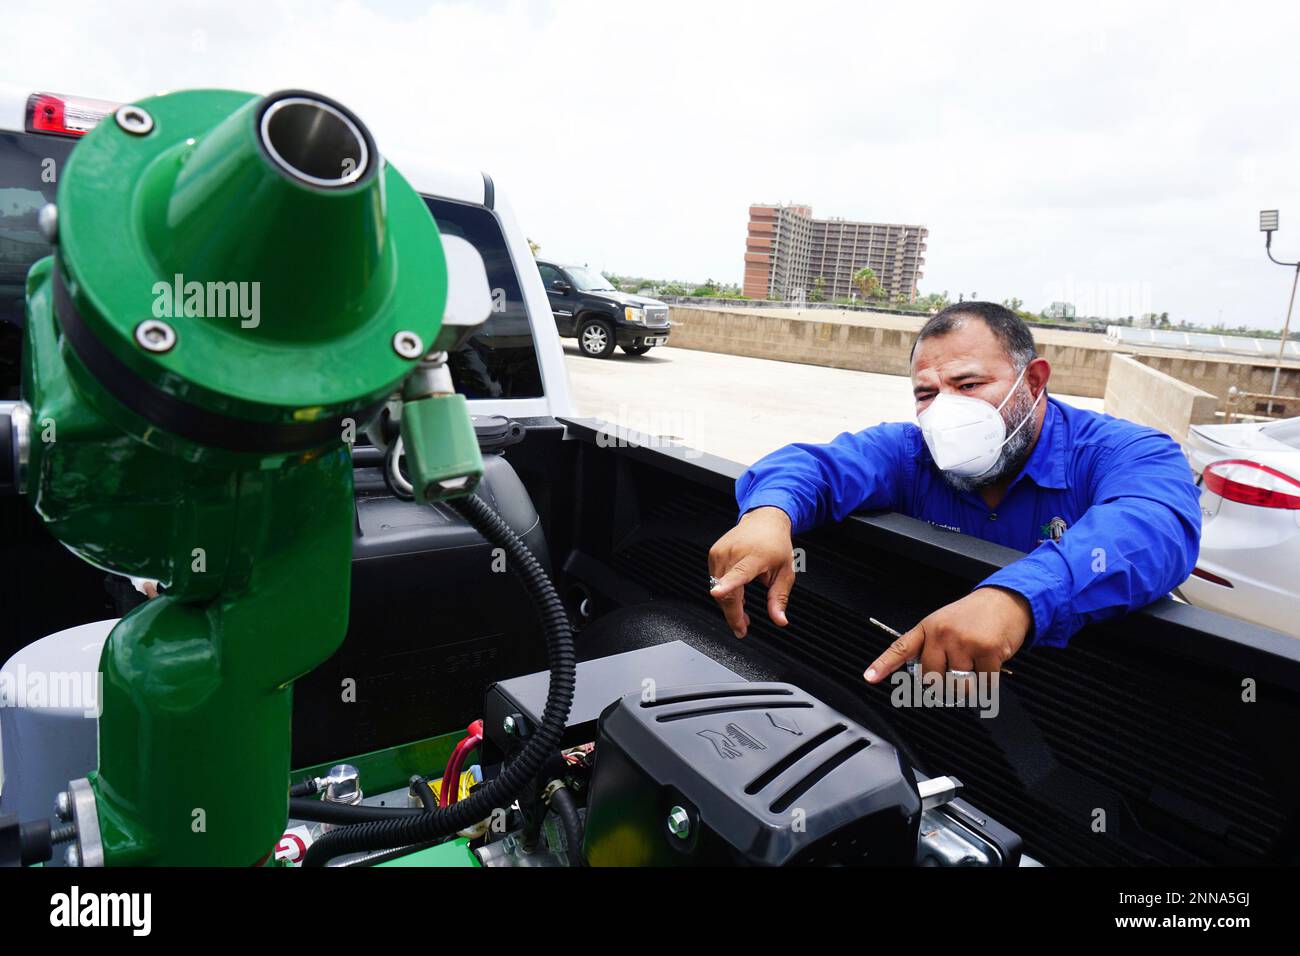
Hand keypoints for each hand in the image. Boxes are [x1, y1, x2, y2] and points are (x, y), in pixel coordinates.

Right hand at [708, 507, 795, 637]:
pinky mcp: (713, 553)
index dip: (727, 585)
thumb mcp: (785, 573)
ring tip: (743, 610)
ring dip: (729, 605)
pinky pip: (715, 581)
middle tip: (743, 627)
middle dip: (733, 614)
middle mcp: (734, 553)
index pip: (739, 573)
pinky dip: (724, 592)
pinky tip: (736, 593)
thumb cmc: (776, 545)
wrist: (764, 520)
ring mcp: (720, 552)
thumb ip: (779, 599)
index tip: (718, 592)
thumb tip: (780, 620)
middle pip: (727, 591)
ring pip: (718, 590)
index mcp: (754, 556)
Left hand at [864, 587, 1030, 682]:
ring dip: (968, 687)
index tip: (869, 677)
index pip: (901, 648)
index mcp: (928, 628)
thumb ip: (931, 647)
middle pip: (933, 679)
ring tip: (974, 668)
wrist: (1005, 600)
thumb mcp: (944, 623)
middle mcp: (942, 634)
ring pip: (959, 686)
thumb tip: (926, 679)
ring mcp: (964, 642)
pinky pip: (983, 685)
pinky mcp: (987, 650)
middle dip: (945, 686)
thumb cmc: (974, 616)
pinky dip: (988, 684)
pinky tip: (989, 667)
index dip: (883, 665)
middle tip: (957, 675)